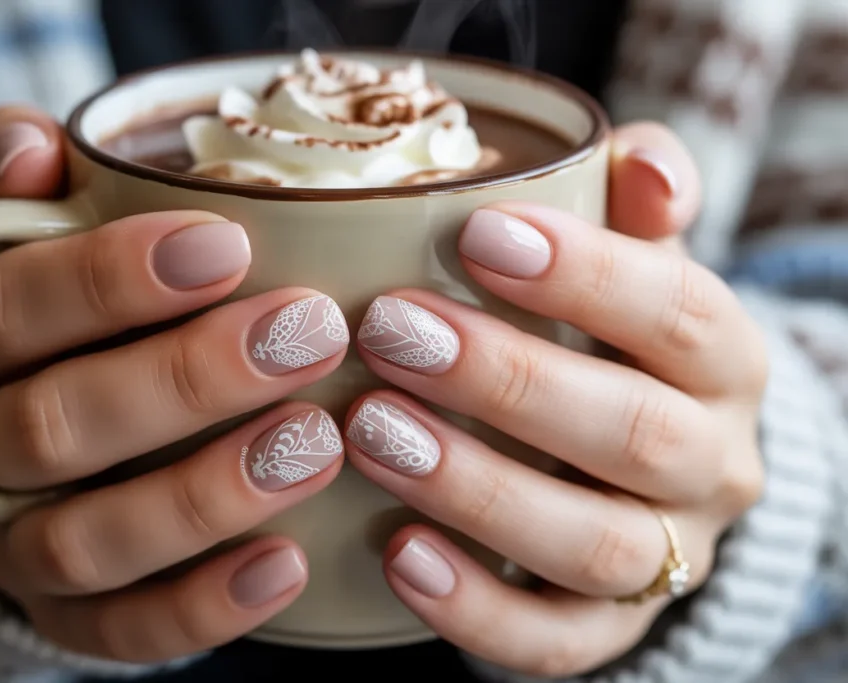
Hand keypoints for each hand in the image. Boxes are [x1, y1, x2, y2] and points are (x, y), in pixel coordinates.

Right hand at [0, 108, 350, 661]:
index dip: (111, 277)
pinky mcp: (67, 616)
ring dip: (203, 494)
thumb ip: (30, 189)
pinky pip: (120, 632)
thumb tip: (29, 144)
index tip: (230, 244)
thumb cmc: (68, 322)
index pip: (13, 305)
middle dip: (187, 379)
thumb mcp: (40, 242)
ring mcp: (15, 542)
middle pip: (52, 425)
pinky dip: (203, 605)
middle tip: (312, 331)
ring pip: (83, 540)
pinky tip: (291, 562)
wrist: (36, 445)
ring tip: (319, 441)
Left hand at [344, 123, 766, 677]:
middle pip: (634, 432)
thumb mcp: (636, 258)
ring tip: (372, 432)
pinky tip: (397, 556)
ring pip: (594, 544)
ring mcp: (667, 557)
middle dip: (507, 381)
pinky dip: (478, 608)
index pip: (679, 312)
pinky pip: (555, 643)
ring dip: (479, 490)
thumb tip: (639, 161)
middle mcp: (713, 465)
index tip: (476, 236)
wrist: (644, 458)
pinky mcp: (609, 627)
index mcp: (723, 362)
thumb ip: (637, 202)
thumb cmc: (614, 338)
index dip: (587, 276)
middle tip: (390, 330)